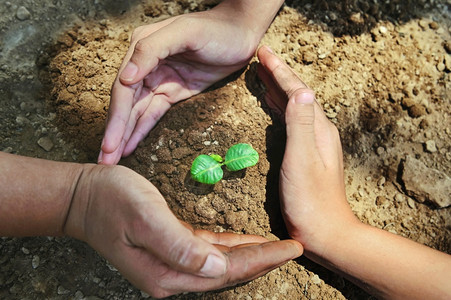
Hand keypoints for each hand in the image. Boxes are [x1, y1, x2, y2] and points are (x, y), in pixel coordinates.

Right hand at [64, 164, 302, 297]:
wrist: (83, 196)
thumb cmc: (111, 201)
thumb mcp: (144, 217)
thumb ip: (179, 246)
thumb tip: (218, 269)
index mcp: (168, 273)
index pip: (227, 271)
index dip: (263, 260)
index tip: (292, 249)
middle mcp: (171, 275)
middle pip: (229, 272)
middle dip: (264, 260)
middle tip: (295, 248)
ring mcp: (170, 263)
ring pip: (222, 263)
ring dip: (251, 255)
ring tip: (278, 247)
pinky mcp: (169, 248)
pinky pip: (208, 251)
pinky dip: (230, 247)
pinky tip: (245, 241)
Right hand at [99, 8, 261, 164]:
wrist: (241, 34)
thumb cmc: (215, 29)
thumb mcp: (185, 32)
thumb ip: (152, 49)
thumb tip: (124, 77)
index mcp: (142, 48)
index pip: (123, 89)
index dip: (116, 118)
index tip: (109, 143)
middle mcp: (144, 65)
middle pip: (125, 104)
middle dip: (114, 133)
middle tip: (104, 161)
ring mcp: (158, 80)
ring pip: (136, 113)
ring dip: (123, 136)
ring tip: (109, 160)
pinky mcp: (171, 92)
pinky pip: (152, 114)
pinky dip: (140, 130)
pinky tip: (128, 146)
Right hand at [257, 46, 450, 299]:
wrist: (325, 232)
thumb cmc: (310, 199)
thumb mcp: (302, 160)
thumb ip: (301, 125)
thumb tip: (301, 90)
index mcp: (318, 129)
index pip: (297, 91)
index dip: (280, 71)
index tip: (263, 53)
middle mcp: (319, 131)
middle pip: (298, 95)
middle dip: (280, 75)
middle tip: (262, 58)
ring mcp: (314, 144)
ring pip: (295, 108)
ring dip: (279, 90)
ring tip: (265, 77)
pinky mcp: (306, 155)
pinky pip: (292, 122)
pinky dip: (280, 109)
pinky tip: (274, 110)